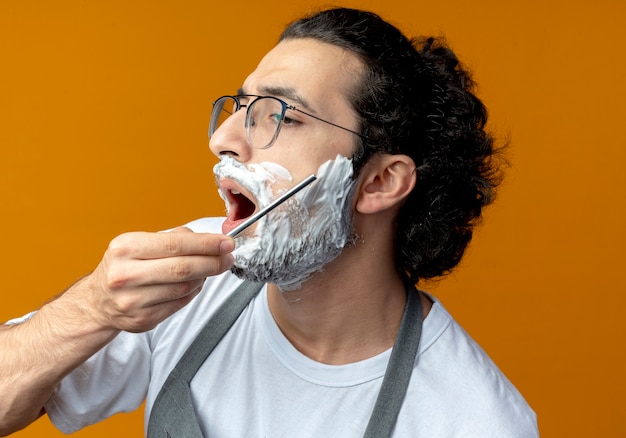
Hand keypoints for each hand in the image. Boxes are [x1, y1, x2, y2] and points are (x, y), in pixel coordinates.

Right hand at [73, 227, 234, 332]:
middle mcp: (125, 275)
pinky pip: (179, 303)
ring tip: (212, 268)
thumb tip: (208, 239)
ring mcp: (133, 300)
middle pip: (182, 268)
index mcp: (125, 248)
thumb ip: (172, 239)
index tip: (226, 242)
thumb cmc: (125, 266)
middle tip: (229, 257)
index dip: (206, 244)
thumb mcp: (138, 243)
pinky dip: (193, 292)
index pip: (176, 245)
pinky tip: (196, 283)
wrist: (98, 301)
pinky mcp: (143, 319)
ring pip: (183, 287)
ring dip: (204, 277)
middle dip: (212, 262)